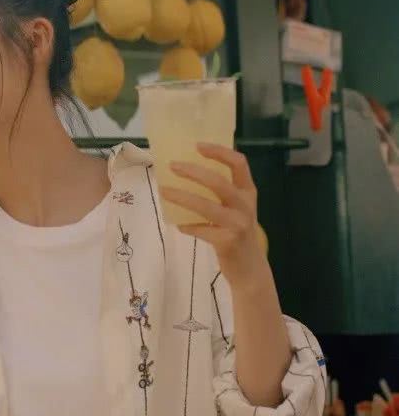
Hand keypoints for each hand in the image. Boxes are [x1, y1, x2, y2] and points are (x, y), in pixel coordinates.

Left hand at [160, 143, 267, 291]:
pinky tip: (178, 224)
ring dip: (182, 197)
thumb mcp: (236, 209)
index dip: (219, 151)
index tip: (197, 146)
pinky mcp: (228, 241)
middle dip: (193, 172)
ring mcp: (238, 224)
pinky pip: (201, 229)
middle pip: (219, 182)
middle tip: (172, 166)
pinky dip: (187, 225)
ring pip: (206, 205)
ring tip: (164, 191)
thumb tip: (186, 173)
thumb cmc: (238, 233)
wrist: (251, 270)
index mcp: (248, 192)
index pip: (239, 163)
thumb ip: (221, 193)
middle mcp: (246, 205)